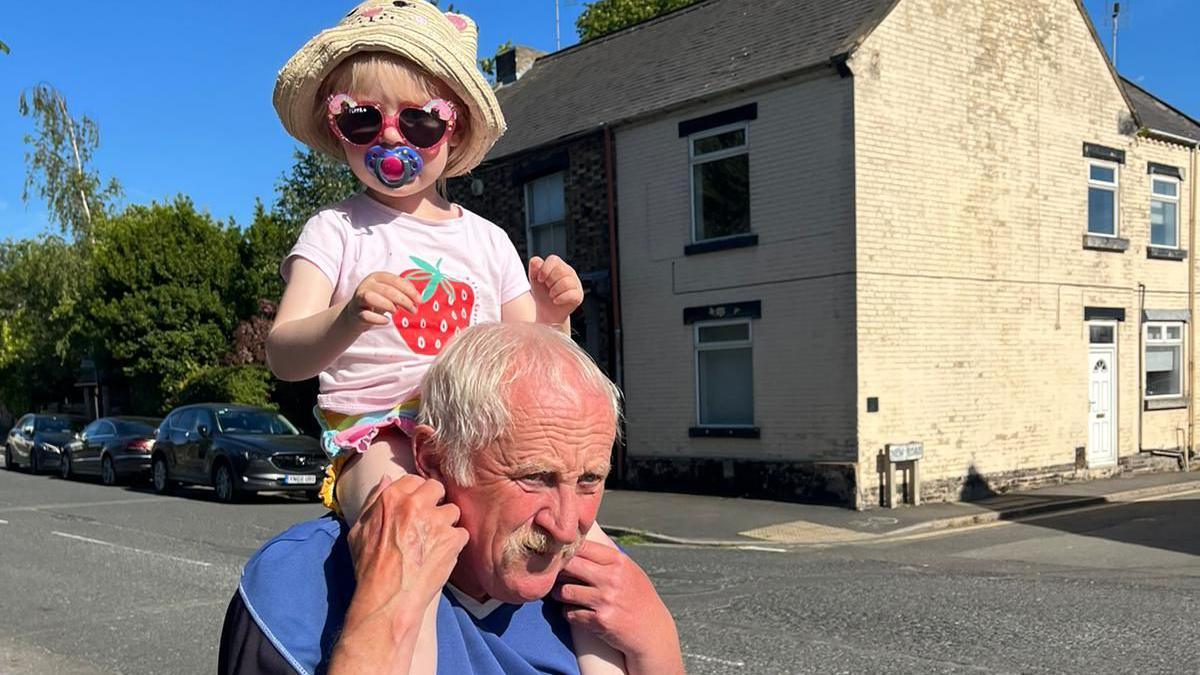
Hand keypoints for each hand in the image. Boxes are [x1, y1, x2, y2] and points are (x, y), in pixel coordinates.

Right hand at [332, 475, 467, 671]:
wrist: (388, 598)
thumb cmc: (369, 568)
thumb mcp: (359, 531)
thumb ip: (373, 500)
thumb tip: (386, 478)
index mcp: (391, 498)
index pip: (414, 479)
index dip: (416, 492)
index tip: (417, 505)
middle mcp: (415, 505)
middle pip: (437, 488)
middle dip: (435, 501)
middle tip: (429, 520)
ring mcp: (436, 521)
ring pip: (452, 510)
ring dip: (446, 523)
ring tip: (435, 541)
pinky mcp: (452, 539)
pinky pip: (461, 533)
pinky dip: (455, 543)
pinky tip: (442, 554)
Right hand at [340, 272, 420, 330]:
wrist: (356, 314)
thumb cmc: (377, 301)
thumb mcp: (389, 293)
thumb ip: (402, 291)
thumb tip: (418, 296)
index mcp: (377, 277)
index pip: (395, 280)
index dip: (409, 290)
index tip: (420, 300)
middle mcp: (367, 285)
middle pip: (386, 290)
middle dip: (403, 300)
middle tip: (413, 310)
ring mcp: (359, 298)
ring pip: (371, 298)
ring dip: (387, 305)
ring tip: (396, 312)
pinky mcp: (355, 312)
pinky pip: (365, 315)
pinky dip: (377, 319)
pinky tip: (386, 321)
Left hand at [528, 256, 583, 326]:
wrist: (547, 311)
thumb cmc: (542, 293)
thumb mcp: (534, 280)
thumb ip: (534, 268)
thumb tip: (536, 261)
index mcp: (558, 265)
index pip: (553, 259)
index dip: (545, 269)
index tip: (540, 279)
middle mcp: (569, 272)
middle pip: (561, 270)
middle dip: (550, 281)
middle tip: (548, 287)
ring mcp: (575, 283)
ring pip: (567, 282)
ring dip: (554, 290)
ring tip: (551, 295)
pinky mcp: (578, 295)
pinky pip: (572, 294)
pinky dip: (560, 298)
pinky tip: (556, 301)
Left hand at [552, 542, 683, 674]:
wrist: (652, 631)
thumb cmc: (638, 598)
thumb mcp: (629, 570)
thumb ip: (606, 558)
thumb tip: (575, 546)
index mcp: (618, 561)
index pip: (582, 546)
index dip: (567, 550)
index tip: (561, 556)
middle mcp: (612, 578)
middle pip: (569, 565)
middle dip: (559, 570)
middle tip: (556, 575)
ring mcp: (605, 600)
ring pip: (565, 591)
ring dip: (559, 594)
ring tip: (563, 594)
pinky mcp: (599, 621)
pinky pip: (570, 613)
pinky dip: (568, 613)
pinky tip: (575, 611)